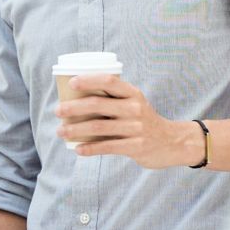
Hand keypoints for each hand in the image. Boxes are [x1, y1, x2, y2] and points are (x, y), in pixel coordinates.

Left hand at [54, 74, 201, 168]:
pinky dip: (90, 148)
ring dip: (76, 129)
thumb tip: (75, 97)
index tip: (71, 83)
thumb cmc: (143, 120)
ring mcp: (136, 128)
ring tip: (61, 131)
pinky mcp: (136, 147)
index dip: (89, 80)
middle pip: (98, 105)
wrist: (171, 142)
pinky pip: (107, 147)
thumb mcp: (134, 103)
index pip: (109, 81)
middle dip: (73, 107)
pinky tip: (77, 149)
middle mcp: (135, 108)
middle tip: (58, 111)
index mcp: (133, 93)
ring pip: (99, 127)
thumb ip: (113, 99)